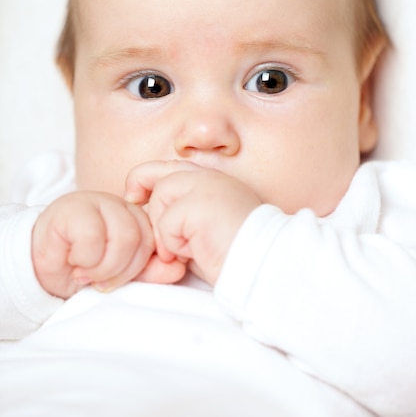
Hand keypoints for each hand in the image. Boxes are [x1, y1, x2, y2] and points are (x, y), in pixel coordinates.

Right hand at [32, 191, 184, 298]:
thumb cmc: (85, 267)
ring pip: (123, 236)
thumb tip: (178, 268)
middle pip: (142, 237)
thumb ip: (150, 270)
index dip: (142, 265)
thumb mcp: (122, 273)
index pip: (157, 239)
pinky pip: (93, 236)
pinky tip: (73, 262)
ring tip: (87, 273)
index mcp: (137, 217)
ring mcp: (97, 202)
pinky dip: (85, 259)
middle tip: (101, 280)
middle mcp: (121, 205)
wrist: (41, 266)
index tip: (120, 278)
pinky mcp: (71, 208)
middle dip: (122, 269)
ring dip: (103, 266)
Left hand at [125, 161, 260, 284]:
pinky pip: (167, 222)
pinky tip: (194, 253)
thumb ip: (180, 211)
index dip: (143, 178)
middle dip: (152, 209)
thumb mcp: (201, 228)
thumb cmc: (232, 255)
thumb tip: (146, 209)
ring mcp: (207, 185)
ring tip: (187, 250)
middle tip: (161, 239)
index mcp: (212, 180)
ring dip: (165, 232)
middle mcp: (210, 177)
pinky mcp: (201, 203)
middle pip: (159, 177)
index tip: (134, 197)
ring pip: (160, 197)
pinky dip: (173, 244)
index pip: (168, 167)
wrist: (263, 266)